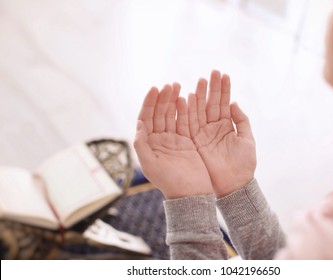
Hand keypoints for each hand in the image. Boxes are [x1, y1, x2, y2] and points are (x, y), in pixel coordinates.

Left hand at [134, 84, 211, 198]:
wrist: (191, 194)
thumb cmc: (169, 182)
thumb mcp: (151, 165)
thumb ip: (142, 145)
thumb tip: (138, 124)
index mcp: (148, 144)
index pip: (146, 118)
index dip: (149, 103)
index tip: (155, 88)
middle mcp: (159, 139)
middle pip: (159, 113)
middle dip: (163, 98)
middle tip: (170, 84)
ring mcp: (173, 139)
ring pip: (172, 115)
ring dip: (173, 100)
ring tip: (177, 86)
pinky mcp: (186, 141)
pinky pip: (185, 122)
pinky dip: (185, 111)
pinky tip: (186, 99)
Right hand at [188, 70, 256, 197]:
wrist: (233, 186)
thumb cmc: (244, 165)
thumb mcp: (247, 140)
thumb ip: (242, 120)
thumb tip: (234, 102)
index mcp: (226, 126)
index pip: (224, 103)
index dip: (223, 89)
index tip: (223, 74)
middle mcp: (213, 128)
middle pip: (210, 104)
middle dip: (211, 88)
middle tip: (211, 72)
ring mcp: (203, 134)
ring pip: (200, 111)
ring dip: (199, 96)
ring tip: (200, 81)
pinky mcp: (194, 142)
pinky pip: (190, 124)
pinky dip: (188, 112)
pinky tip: (188, 98)